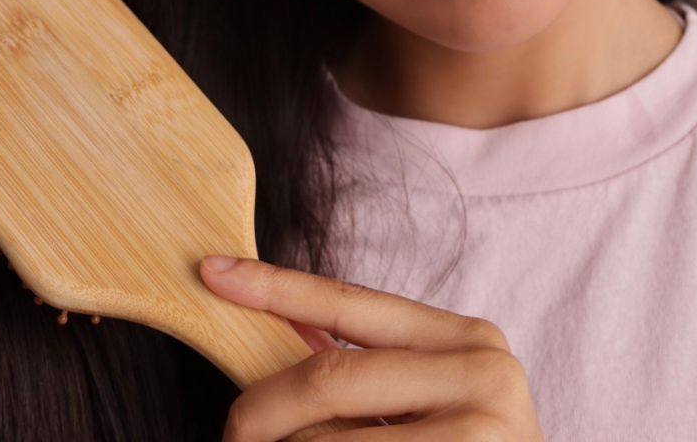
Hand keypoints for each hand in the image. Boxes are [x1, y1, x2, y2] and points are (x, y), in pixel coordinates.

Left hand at [199, 255, 544, 439]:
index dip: (274, 286)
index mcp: (468, 338)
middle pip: (329, 375)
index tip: (212, 271)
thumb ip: (365, 363)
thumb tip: (287, 322)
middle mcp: (484, 371)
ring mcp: (482, 431)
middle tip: (232, 431)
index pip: (350, 300)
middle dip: (260, 408)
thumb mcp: (427, 399)